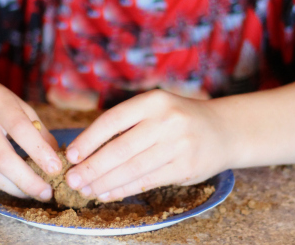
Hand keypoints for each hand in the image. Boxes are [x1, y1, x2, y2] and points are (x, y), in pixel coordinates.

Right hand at [0, 72, 61, 198]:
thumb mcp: (12, 101)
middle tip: (46, 192)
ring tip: (33, 193)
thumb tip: (55, 152)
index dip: (39, 151)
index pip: (20, 128)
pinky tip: (13, 185)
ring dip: (15, 187)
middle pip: (3, 158)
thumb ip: (34, 125)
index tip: (56, 168)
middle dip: (28, 180)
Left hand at [63, 89, 228, 201]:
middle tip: (72, 179)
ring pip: (132, 168)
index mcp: (153, 100)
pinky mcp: (185, 167)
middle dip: (92, 167)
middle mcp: (166, 119)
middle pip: (120, 148)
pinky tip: (108, 194)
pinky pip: (147, 181)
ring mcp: (178, 144)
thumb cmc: (179, 118)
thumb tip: (87, 149)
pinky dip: (124, 189)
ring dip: (105, 183)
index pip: (113, 120)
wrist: (223, 129)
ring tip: (85, 190)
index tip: (71, 154)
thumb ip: (128, 123)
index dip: (89, 139)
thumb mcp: (157, 107)